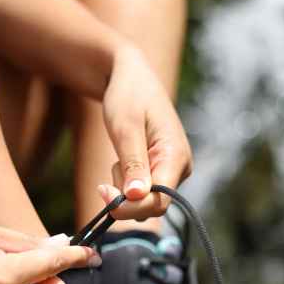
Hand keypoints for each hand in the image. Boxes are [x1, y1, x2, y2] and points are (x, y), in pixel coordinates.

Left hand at [100, 45, 192, 219]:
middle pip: (152, 205)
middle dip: (125, 197)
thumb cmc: (127, 96)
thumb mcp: (125, 128)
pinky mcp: (161, 171)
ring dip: (123, 188)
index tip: (103, 193)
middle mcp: (180, 167)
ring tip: (119, 157)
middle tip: (103, 180)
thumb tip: (136, 197)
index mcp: (176, 156)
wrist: (131, 77)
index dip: (131, 206)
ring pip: (144, 200)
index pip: (158, 200)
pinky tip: (123, 160)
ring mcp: (172, 170)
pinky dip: (126, 182)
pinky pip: (142, 191)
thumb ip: (133, 164)